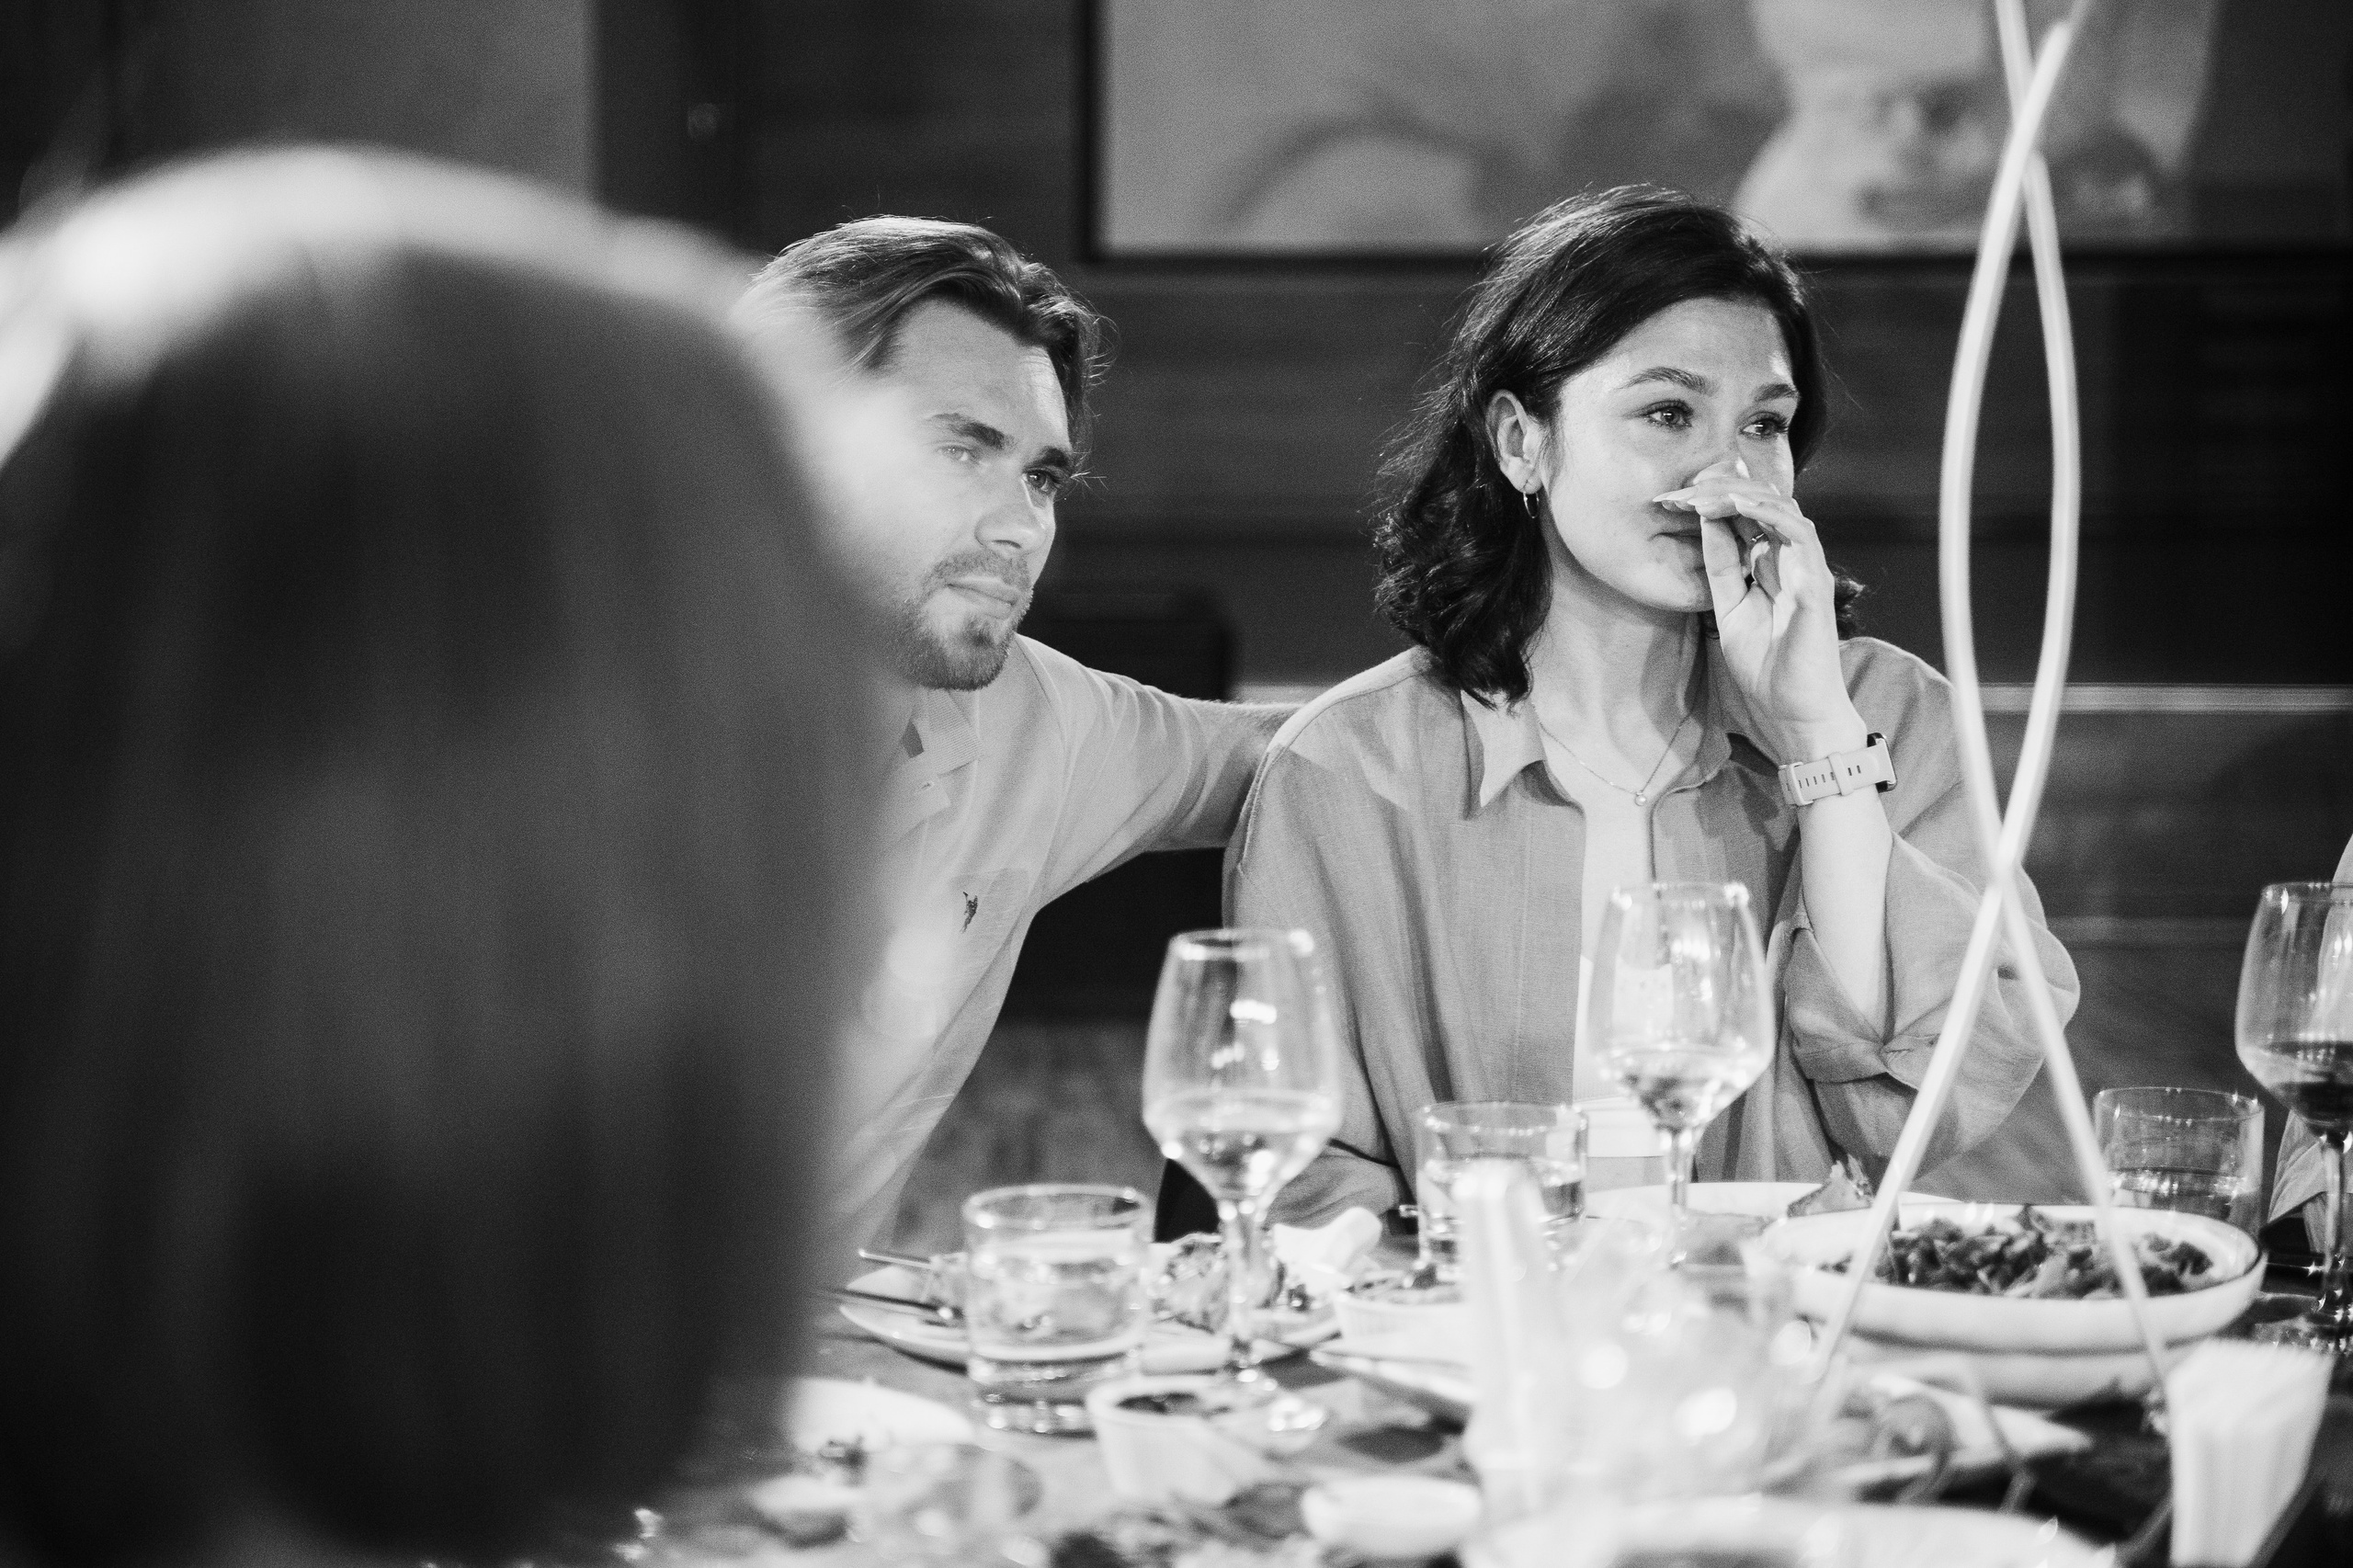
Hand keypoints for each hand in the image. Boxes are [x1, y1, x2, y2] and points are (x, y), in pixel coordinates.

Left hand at [1653, 458, 1864, 759]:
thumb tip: (1706, 525)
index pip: (1746, 517)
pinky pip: (1799, 536)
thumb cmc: (1767, 667)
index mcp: (1772, 566)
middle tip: (1679, 491)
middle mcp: (1793, 560)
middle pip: (1763, 503)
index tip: (1668, 500)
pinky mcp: (1815, 583)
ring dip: (1740, 494)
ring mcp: (1807, 569)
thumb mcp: (1729, 609)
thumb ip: (1722, 568)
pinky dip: (1769, 514)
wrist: (1793, 712)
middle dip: (1720, 490)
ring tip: (1702, 491)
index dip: (1710, 502)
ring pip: (1782, 508)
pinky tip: (1739, 506)